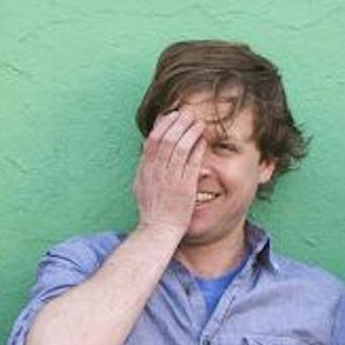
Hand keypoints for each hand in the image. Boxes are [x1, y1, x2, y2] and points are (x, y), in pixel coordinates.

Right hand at [131, 107, 206, 246]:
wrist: (158, 231)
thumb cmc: (152, 211)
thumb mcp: (141, 186)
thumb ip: (145, 169)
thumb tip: (146, 153)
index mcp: (145, 170)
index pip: (152, 139)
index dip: (163, 124)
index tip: (172, 115)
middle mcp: (156, 172)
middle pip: (166, 138)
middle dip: (178, 122)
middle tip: (188, 113)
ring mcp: (170, 179)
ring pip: (179, 146)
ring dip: (190, 131)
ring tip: (198, 122)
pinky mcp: (184, 187)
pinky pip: (191, 162)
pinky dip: (197, 148)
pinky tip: (203, 139)